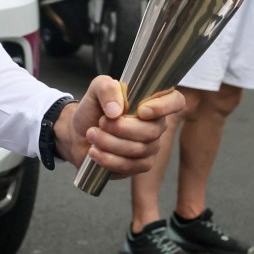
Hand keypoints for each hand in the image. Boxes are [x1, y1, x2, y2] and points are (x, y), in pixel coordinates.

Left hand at [56, 76, 183, 176]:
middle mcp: (156, 124)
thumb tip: (116, 110)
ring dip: (109, 142)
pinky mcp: (140, 165)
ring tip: (92, 134)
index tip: (141, 111)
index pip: (175, 101)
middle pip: (152, 131)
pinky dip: (108, 159)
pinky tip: (95, 152)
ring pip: (138, 149)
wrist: (78, 133)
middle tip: (101, 122)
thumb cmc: (93, 110)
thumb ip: (106, 89)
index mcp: (152, 102)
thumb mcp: (96, 90)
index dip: (164, 107)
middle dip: (121, 128)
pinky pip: (129, 165)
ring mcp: (150, 146)